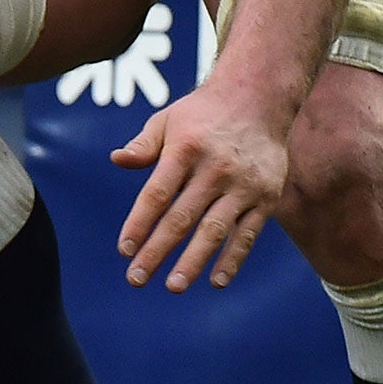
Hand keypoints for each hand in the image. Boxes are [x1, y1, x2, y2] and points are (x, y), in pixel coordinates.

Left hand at [112, 81, 287, 291]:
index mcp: (185, 149)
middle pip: (181, 217)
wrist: (259, 97)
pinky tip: (215, 281)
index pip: (157, 194)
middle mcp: (215, 168)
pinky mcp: (266, 197)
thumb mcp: (168, 119)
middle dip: (157, 251)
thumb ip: (144, 145)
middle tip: (136, 278)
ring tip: (172, 286)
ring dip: (193, 262)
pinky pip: (247, 234)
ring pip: (214, 230)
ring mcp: (243, 185)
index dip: (139, 224)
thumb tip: (117, 160)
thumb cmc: (202, 113)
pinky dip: (232, 259)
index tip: (124, 249)